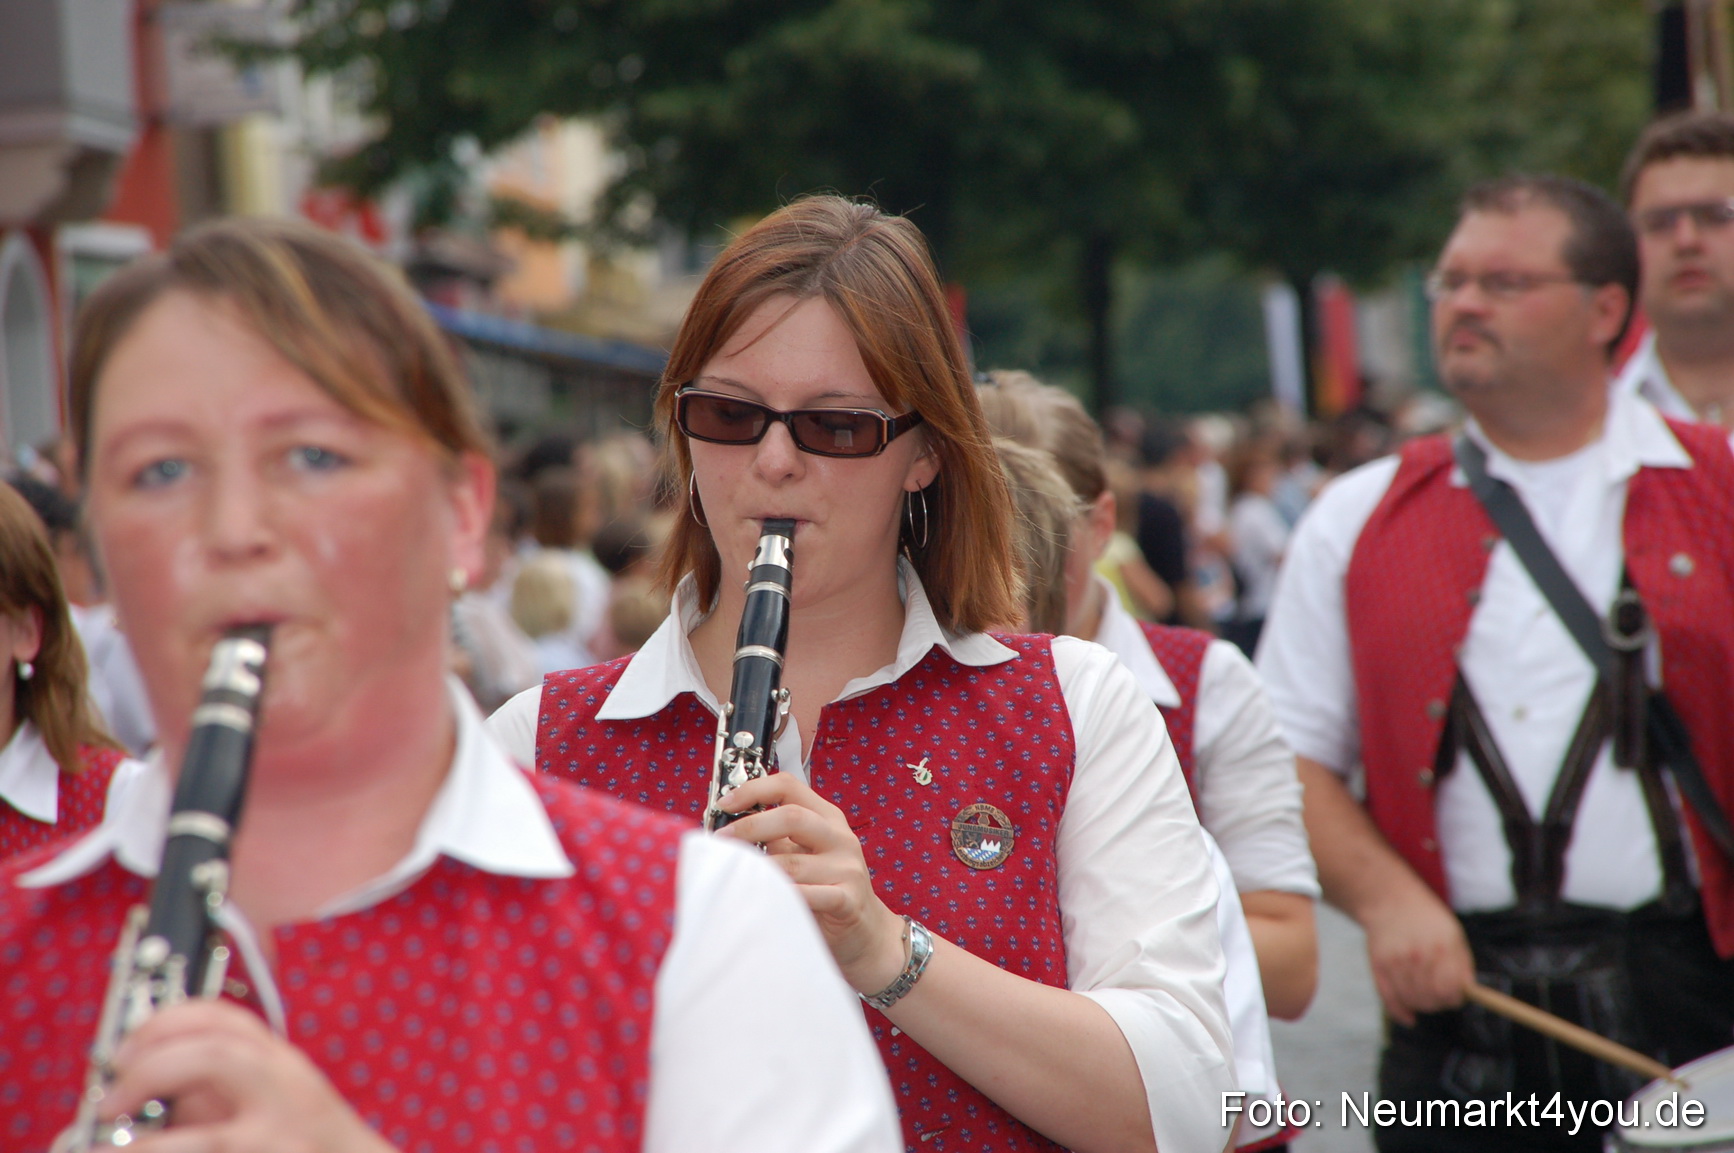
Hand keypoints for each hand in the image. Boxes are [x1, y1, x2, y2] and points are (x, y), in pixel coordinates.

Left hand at [102, 999, 395, 1152]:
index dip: (163, 1023)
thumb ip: (223, 1088)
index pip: (223, 1017)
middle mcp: (287, 1095)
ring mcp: (279, 1141)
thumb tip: (147, 1087)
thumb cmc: (311, 1143)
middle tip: (112, 1095)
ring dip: (142, 1149)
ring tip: (104, 1149)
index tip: (124, 1047)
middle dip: (150, 1069)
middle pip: (216, 1056)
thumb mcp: (276, 1099)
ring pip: (202, 1141)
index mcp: (283, 1065)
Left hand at [714, 773, 905, 994]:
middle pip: (792, 816)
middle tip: (721, 840)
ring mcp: (847, 868)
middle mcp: (840, 837)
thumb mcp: (805, 855)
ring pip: (792, 862)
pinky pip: (807, 895)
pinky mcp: (848, 900)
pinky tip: (763, 898)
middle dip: (750, 826)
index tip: (724, 804)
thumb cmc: (825, 890)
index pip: (789, 787)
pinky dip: (781, 896)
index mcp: (828, 818)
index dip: (754, 789)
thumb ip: (777, 839)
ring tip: (734, 876)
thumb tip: (729, 830)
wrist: (866, 933)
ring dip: (758, 869)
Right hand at [1359, 886, 1473, 1026]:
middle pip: (1430, 1000)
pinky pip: (1390, 1000)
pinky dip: (1401, 1013)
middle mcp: (1417, 955)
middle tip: (1438, 995)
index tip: (1455, 994)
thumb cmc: (1429, 921)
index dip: (1454, 998)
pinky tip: (1410, 1017)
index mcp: (1441, 948)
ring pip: (1411, 1002)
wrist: (1390, 900)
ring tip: (1423, 993)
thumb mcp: (1453, 936)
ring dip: (1420, 1005)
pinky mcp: (1379, 965)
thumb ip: (1462, 966)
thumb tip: (1468, 995)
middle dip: (1438, 1003)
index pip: (1450, 991)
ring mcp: (1396, 961)